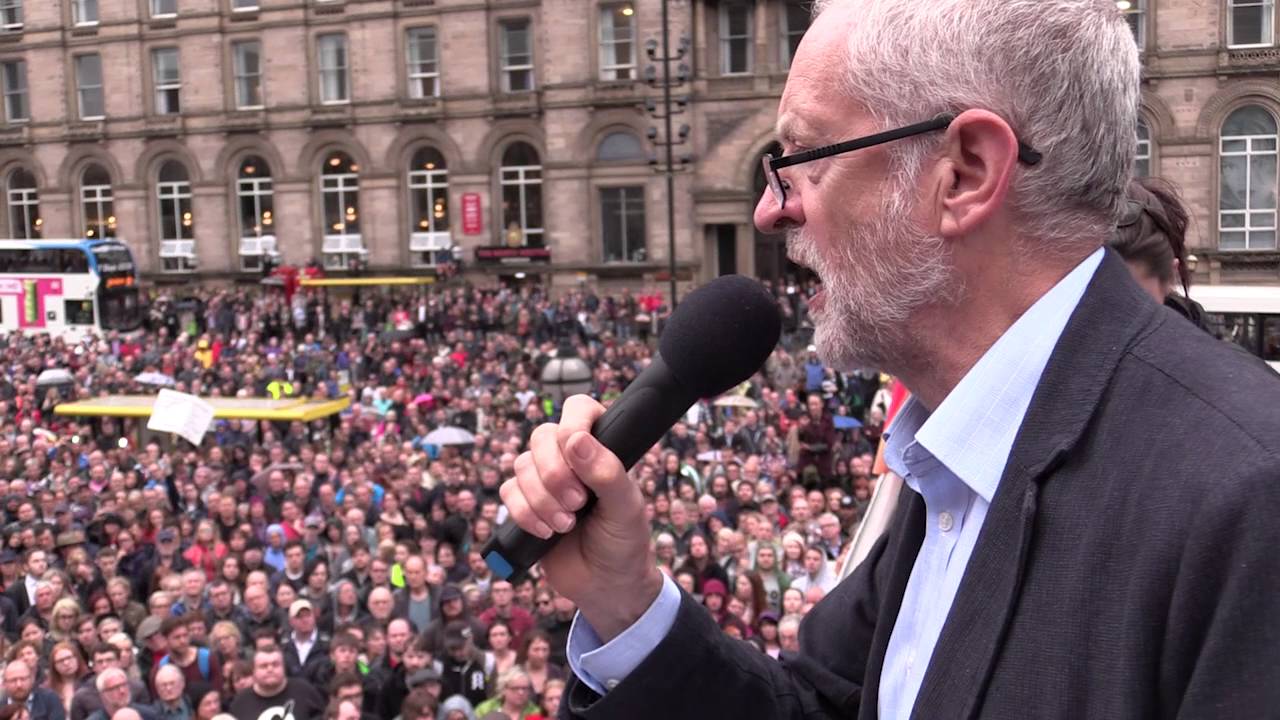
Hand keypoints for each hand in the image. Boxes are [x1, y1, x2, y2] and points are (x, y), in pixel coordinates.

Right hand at [500, 394, 662, 642]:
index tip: (576, 450)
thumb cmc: (624, 542)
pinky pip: (508, 492)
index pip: (578, 410)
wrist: (605, 586)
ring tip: (567, 525)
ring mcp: (545, 479)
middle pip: (541, 436)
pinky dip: (525, 514)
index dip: (572, 424)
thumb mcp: (626, 508)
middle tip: (578, 502)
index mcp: (602, 448)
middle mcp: (570, 458)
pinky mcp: (525, 503)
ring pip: (522, 466)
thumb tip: (575, 440)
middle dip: (554, 473)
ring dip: (542, 500)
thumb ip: (607, 472)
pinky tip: (547, 532)